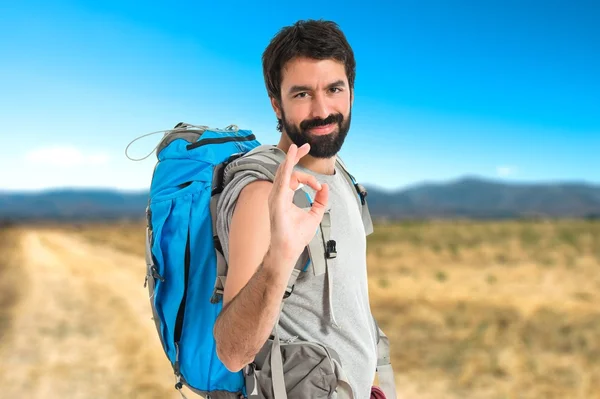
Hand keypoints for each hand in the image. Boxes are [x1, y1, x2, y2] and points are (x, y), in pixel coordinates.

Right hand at [267, 143, 328, 263]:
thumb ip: (320, 201)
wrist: (289, 249)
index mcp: (285, 196)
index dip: (309, 179)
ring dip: (290, 158)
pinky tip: (290, 158)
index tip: (318, 187)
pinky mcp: (277, 201)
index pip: (294, 177)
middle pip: (285, 169)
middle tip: (304, 146)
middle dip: (294, 156)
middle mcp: (278, 194)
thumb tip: (325, 187)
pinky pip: (282, 180)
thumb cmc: (297, 235)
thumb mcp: (315, 214)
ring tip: (297, 147)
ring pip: (283, 172)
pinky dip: (286, 168)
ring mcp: (275, 197)